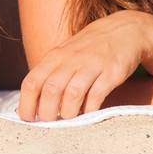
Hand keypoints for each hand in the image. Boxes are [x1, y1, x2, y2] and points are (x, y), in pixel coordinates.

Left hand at [18, 10, 152, 121]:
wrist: (126, 30)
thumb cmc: (90, 49)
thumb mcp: (65, 56)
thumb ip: (50, 76)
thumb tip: (34, 104)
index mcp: (54, 57)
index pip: (32, 82)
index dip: (26, 104)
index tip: (27, 119)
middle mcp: (70, 60)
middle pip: (50, 90)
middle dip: (47, 112)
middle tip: (50, 123)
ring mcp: (92, 65)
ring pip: (72, 93)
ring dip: (68, 112)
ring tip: (69, 120)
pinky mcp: (111, 72)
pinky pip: (96, 94)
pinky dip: (90, 108)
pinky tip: (88, 114)